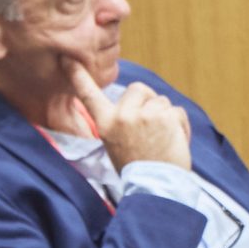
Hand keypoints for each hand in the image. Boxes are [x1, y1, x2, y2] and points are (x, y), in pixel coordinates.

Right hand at [67, 60, 191, 170]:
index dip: (78, 76)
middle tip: (149, 125)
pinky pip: (176, 111)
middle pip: (139, 89)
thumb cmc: (137, 168)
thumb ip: (120, 121)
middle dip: (148, 101)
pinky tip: (173, 141)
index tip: (69, 60)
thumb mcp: (114, 143)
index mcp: (105, 123)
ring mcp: (145, 115)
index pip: (89, 95)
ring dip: (165, 116)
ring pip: (161, 101)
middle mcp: (122, 115)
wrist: (155, 187)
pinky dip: (180, 124)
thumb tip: (137, 103)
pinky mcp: (166, 117)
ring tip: (161, 139)